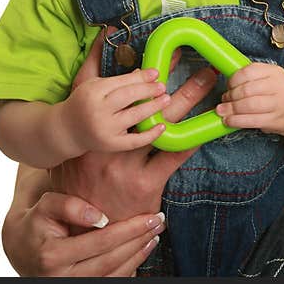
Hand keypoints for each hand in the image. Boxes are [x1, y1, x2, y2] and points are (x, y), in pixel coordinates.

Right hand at [2, 188, 164, 276]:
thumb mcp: (44, 206)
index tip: (150, 215)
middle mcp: (62, 278)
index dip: (129, 229)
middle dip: (139, 240)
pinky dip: (132, 268)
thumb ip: (67, 205)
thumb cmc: (36, 222)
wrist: (20, 248)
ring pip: (115, 275)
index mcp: (52, 255)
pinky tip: (143, 250)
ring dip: (140, 255)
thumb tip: (99, 216)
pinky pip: (112, 283)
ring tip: (156, 234)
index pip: (101, 242)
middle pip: (112, 260)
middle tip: (160, 221)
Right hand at [50, 32, 216, 221]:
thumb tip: (94, 79)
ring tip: (209, 85)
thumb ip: (86, 120)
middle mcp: (108, 145)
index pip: (118, 92)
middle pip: (147, 105)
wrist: (77, 230)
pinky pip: (173, 157)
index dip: (142, 72)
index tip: (163, 53)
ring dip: (188, 103)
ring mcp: (127, 166)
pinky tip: (207, 127)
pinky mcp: (144, 184)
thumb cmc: (79, 184)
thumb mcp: (74, 148)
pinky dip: (191, 140)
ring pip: (163, 125)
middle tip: (202, 67)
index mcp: (93, 131)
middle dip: (176, 82)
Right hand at [56, 65, 172, 154]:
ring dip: (153, 107)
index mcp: (93, 92)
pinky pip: (134, 141)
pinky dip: (150, 134)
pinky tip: (162, 126)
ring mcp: (105, 129)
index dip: (141, 76)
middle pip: (128, 97)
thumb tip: (134, 60)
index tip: (155, 72)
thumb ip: (112, 71)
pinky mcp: (111, 145)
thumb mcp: (91, 81)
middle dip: (148, 90)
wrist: (66, 129)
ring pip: (134, 116)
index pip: (121, 82)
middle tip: (163, 86)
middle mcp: (98, 110)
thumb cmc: (83, 102)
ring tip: (166, 99)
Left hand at [216, 62, 283, 133]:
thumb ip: (250, 79)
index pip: (248, 72)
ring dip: (231, 109)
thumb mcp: (268, 79)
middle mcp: (279, 86)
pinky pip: (252, 121)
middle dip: (231, 96)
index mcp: (275, 72)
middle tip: (224, 100)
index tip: (228, 86)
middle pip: (247, 90)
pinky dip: (236, 121)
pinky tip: (228, 121)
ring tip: (223, 111)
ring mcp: (279, 104)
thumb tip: (225, 84)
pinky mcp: (276, 120)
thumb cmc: (276, 94)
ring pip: (248, 106)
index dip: (233, 80)